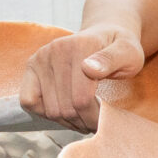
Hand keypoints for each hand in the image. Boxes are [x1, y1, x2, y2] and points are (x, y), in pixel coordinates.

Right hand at [18, 25, 144, 126]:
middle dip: (82, 121)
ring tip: (82, 117)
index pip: (81, 100)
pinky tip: (63, 109)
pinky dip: (44, 113)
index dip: (93, 118)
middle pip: (64, 108)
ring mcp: (40, 58)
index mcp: (79, 46)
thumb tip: (89, 68)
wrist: (104, 35)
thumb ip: (113, 59)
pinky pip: (29, 101)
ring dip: (67, 121)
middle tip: (94, 122)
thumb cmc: (119, 48)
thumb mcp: (128, 52)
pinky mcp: (31, 67)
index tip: (104, 121)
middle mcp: (55, 50)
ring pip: (48, 110)